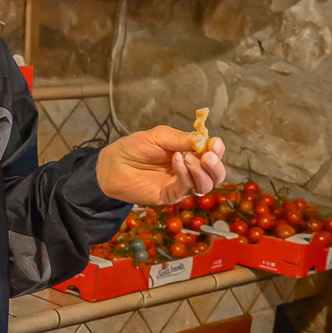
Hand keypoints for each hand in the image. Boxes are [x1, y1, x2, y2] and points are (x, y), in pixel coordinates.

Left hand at [96, 126, 226, 206]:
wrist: (113, 163)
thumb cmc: (135, 147)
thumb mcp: (161, 136)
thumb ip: (183, 139)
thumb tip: (205, 140)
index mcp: (190, 154)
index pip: (213, 155)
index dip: (218, 150)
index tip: (215, 143)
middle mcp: (189, 171)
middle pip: (216, 175)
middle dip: (215, 165)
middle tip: (207, 155)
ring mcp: (181, 185)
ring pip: (206, 185)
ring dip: (201, 171)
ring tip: (186, 157)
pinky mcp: (170, 196)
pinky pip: (186, 188)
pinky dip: (185, 174)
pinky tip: (176, 160)